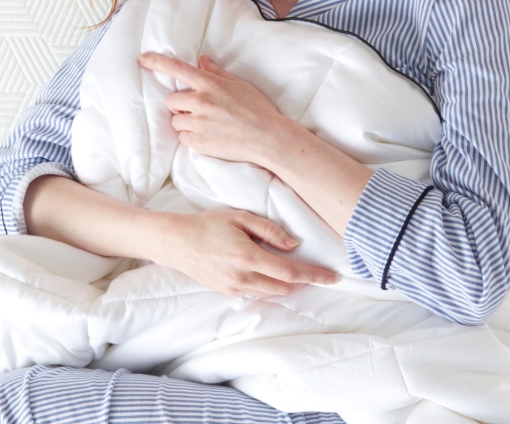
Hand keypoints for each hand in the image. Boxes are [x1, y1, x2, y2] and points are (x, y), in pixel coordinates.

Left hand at [138, 51, 288, 164]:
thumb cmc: (257, 108)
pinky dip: (191, 136)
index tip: (143, 59)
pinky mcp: (199, 142)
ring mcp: (199, 123)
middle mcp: (201, 102)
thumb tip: (201, 60)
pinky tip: (208, 135)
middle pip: (171, 100)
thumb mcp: (239, 84)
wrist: (267, 137)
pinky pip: (183, 138)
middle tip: (197, 109)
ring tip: (206, 124)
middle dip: (180, 104)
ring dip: (185, 121)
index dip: (157, 62)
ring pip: (176, 120)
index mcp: (210, 84)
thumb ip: (216, 72)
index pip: (178, 69)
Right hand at [153, 208, 338, 296]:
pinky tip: (270, 271)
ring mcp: (234, 289)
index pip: (290, 272)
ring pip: (272, 291)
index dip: (314, 276)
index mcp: (249, 258)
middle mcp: (243, 278)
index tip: (333, 278)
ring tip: (296, 269)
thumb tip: (293, 244)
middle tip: (319, 271)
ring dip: (286, 283)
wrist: (176, 243)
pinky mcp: (228, 292)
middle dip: (304, 281)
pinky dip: (269, 284)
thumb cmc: (208, 224)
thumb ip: (269, 230)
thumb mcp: (240, 217)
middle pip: (285, 287)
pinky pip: (257, 292)